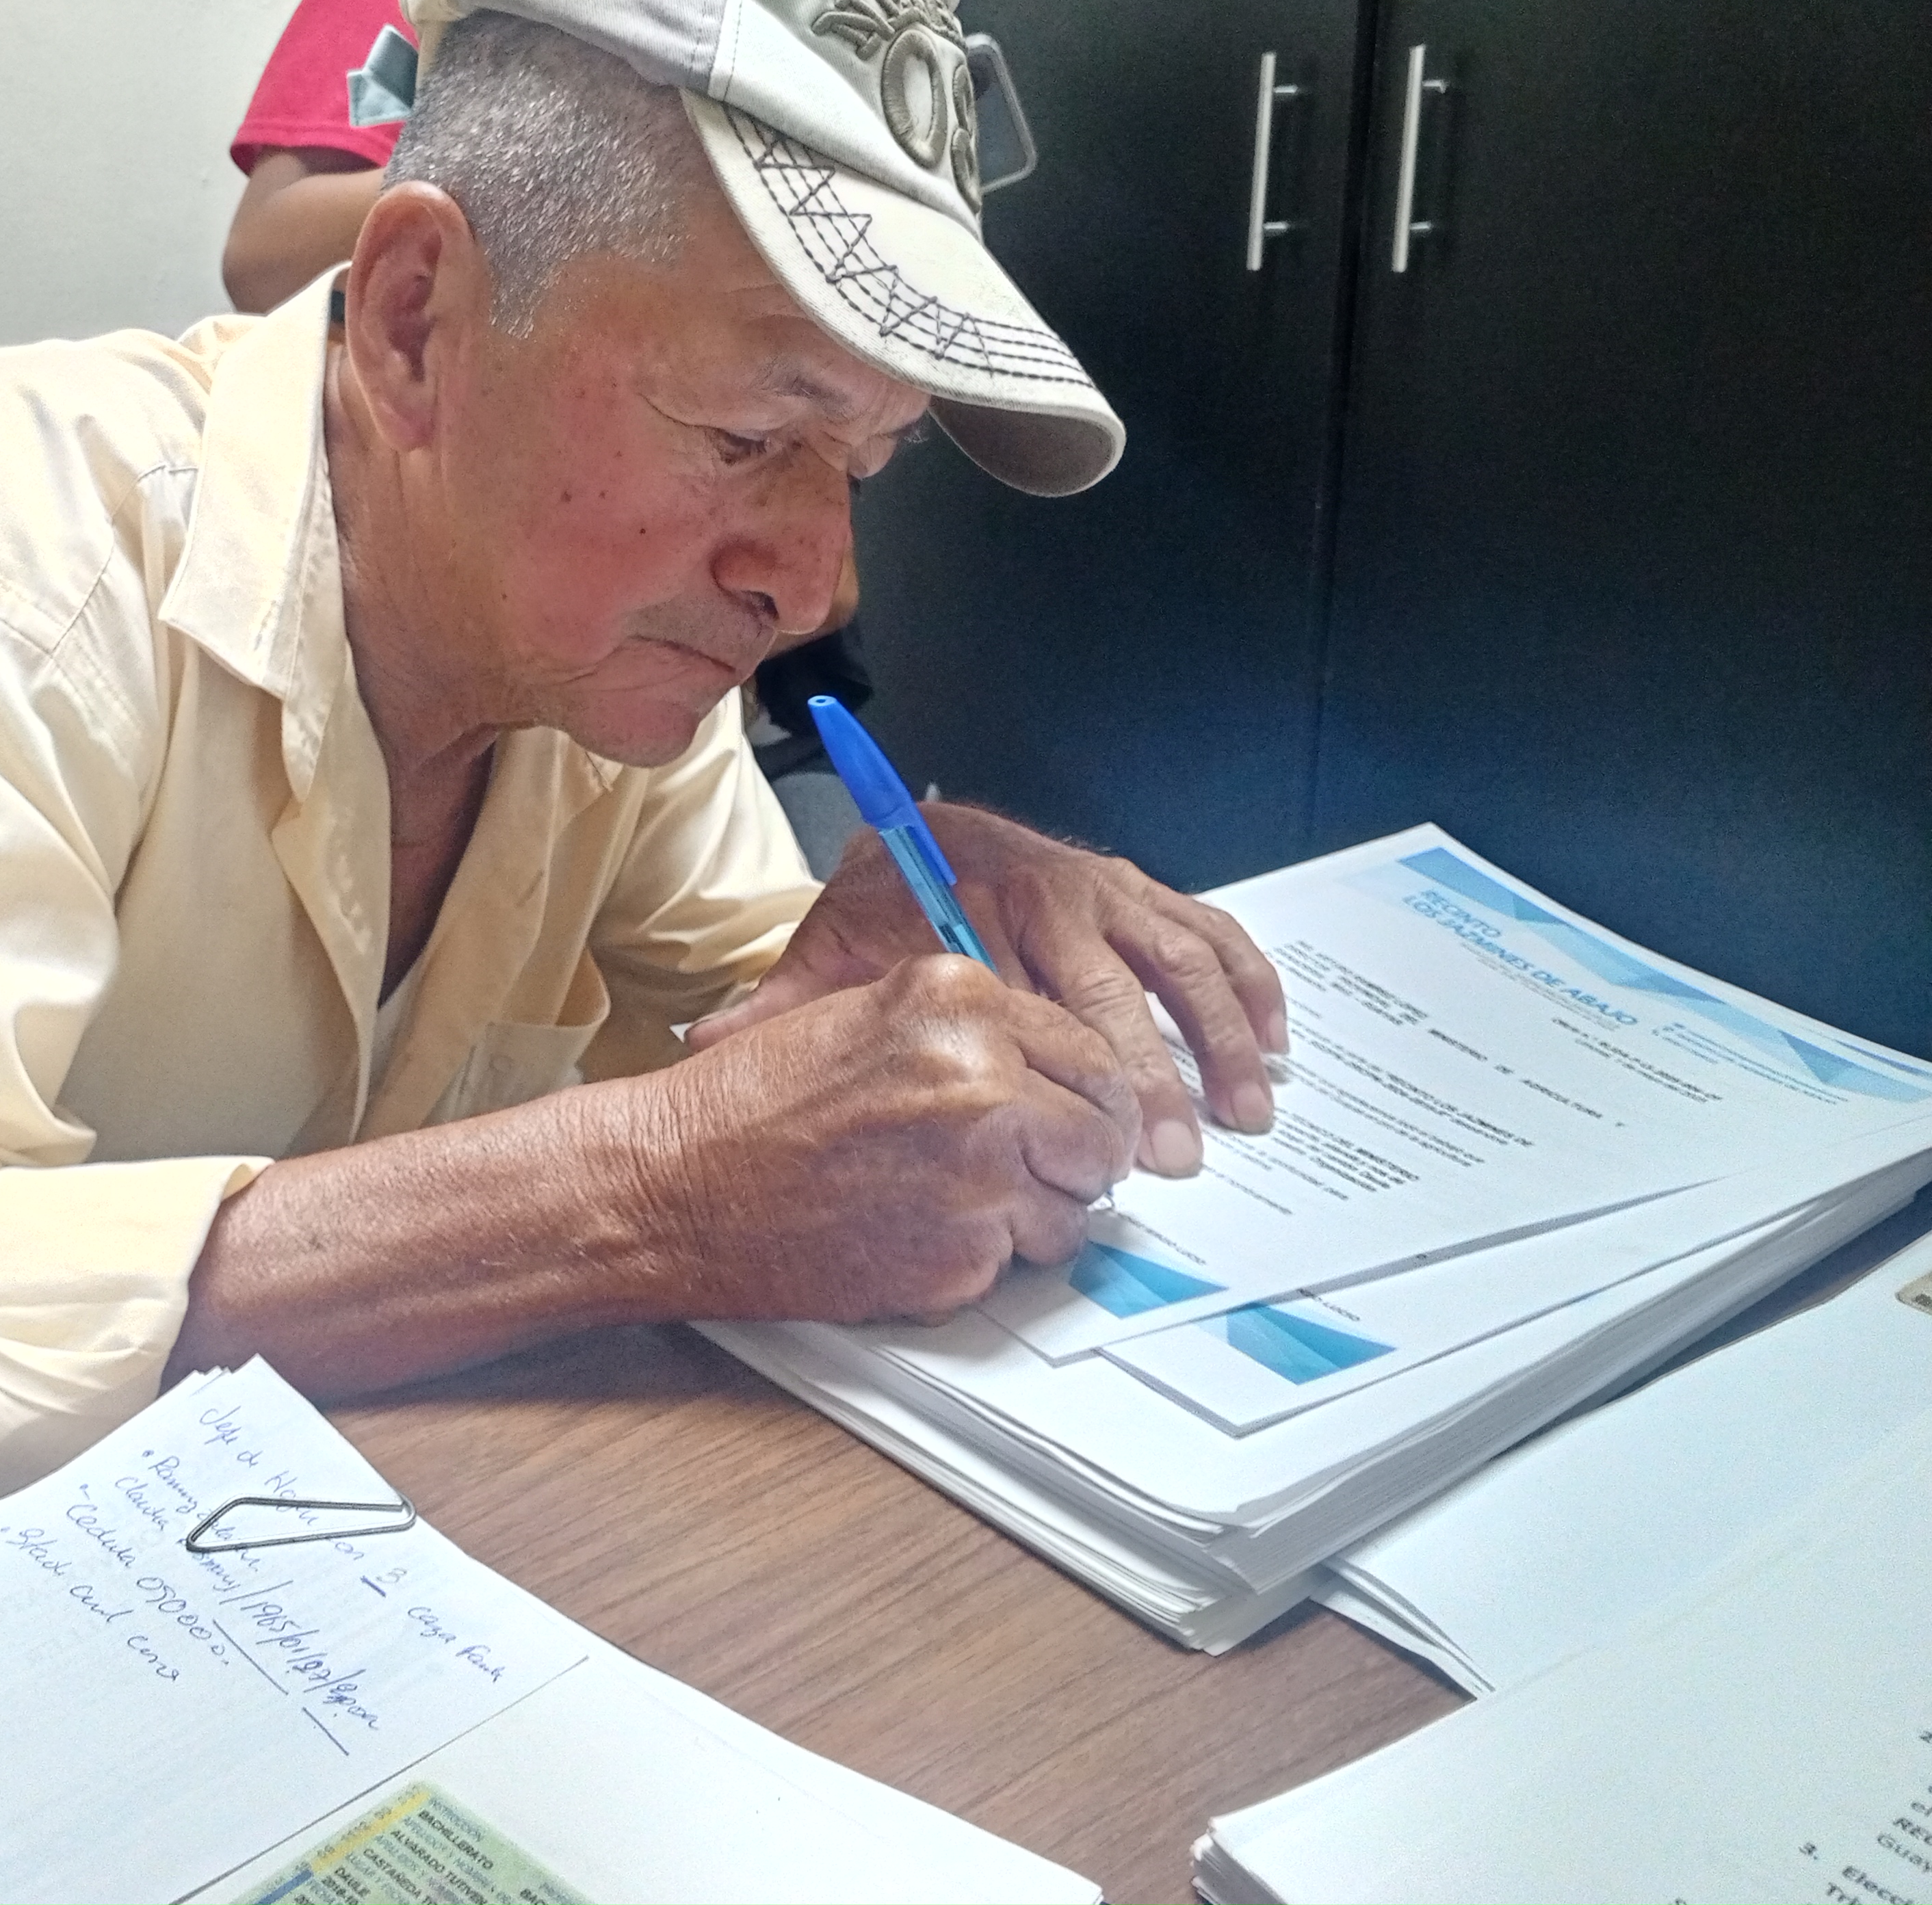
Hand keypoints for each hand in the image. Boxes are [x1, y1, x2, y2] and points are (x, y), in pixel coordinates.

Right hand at [654, 955, 1135, 1321]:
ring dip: (1033, 1215)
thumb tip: (1046, 1070)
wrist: (674, 1184)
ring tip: (950, 1200)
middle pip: (1102, 1131)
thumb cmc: (746, 1106)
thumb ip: (966, 1031)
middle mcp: (984, 1079)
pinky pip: (1017, 1263)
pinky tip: (915, 1232)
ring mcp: (980, 1172)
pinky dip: (980, 1259)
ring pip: (1073, 1210)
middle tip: (1034, 1168)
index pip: (1093, 1050)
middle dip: (1076, 1157)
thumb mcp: (864, 1015)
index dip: (1088, 1093)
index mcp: (960, 1001)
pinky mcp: (962, 1254)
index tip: (1078, 1114)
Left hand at [692, 807, 1285, 1177]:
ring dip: (1220, 1039)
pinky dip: (1248, 982)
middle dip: (1155, 1078)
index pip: (1042, 1008)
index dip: (1079, 1079)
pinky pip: (1208, 931)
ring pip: (1179, 965)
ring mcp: (1106, 889)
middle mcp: (1053, 892)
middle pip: (1116, 996)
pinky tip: (1275, 1039)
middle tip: (1175, 1152)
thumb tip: (706, 1037)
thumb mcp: (827, 955)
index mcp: (978, 911)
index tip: (1105, 1142)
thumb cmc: (877, 905)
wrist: (914, 829)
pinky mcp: (1141, 890)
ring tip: (1245, 1109)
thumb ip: (777, 1004)